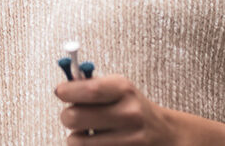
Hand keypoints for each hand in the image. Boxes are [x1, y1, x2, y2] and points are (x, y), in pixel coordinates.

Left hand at [54, 75, 224, 144]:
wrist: (164, 133)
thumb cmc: (134, 107)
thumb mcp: (119, 88)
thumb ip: (92, 85)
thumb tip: (64, 87)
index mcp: (124, 90)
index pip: (90, 89)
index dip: (68, 91)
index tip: (60, 92)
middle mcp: (128, 114)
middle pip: (76, 117)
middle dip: (67, 115)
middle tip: (70, 114)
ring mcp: (128, 139)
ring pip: (78, 141)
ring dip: (75, 136)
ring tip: (85, 130)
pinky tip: (96, 141)